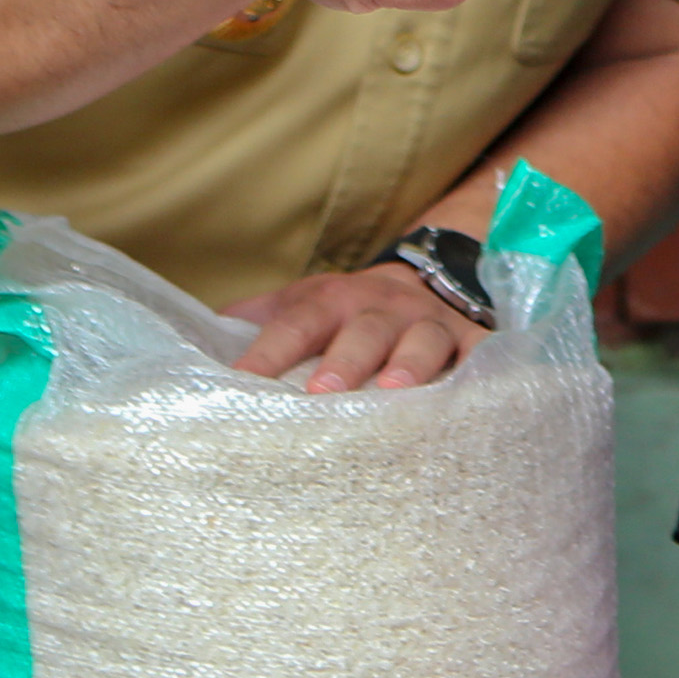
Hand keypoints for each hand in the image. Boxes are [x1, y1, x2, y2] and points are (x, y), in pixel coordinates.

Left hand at [224, 260, 488, 393]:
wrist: (433, 277)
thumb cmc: (354, 310)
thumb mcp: (307, 301)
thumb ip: (261, 320)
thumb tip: (199, 343)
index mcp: (335, 299)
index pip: (297, 321)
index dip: (269, 350)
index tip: (242, 380)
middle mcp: (384, 308)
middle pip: (364, 330)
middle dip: (345, 359)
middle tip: (322, 391)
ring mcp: (432, 323)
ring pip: (424, 340)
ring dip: (410, 365)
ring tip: (394, 394)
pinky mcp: (475, 341)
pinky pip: (479, 358)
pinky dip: (477, 375)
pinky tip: (469, 400)